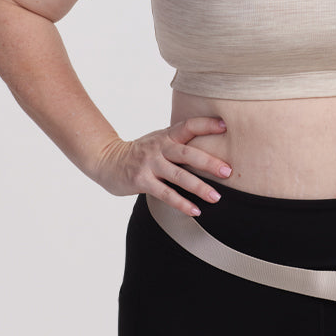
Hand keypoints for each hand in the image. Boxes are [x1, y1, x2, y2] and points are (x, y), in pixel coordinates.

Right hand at [92, 116, 231, 215]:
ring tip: (216, 197)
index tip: (225, 126)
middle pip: (187, 153)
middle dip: (209, 162)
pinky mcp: (141, 181)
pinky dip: (182, 203)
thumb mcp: (160, 140)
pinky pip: (166, 194)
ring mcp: (150, 164)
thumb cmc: (142, 152)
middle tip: (228, 171)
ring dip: (199, 187)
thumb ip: (180, 142)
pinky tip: (196, 211)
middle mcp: (159, 148)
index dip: (206, 124)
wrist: (107, 160)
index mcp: (167, 136)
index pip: (188, 126)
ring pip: (179, 176)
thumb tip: (214, 147)